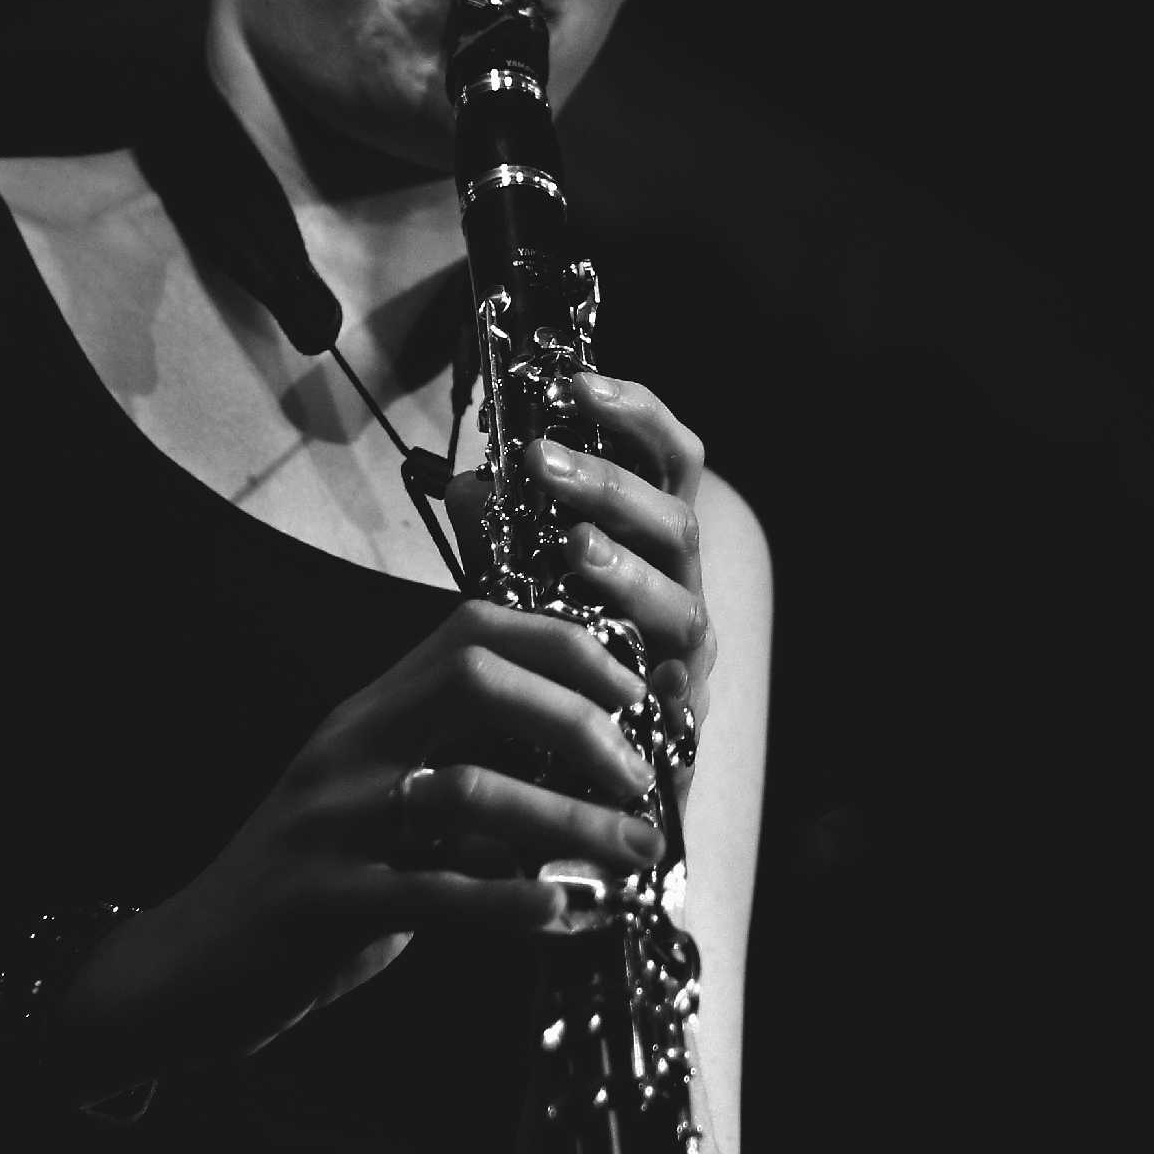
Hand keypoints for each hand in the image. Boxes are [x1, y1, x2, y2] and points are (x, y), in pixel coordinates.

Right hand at [60, 598, 660, 1078]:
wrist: (188, 965)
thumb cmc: (309, 888)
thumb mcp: (383, 813)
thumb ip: (467, 785)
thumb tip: (587, 780)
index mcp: (367, 715)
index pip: (470, 631)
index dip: (562, 646)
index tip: (631, 691)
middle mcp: (347, 750)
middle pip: (477, 683)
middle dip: (577, 720)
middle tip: (637, 777)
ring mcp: (330, 823)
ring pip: (469, 793)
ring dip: (569, 823)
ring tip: (635, 855)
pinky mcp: (321, 901)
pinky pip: (434, 893)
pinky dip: (511, 901)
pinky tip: (564, 912)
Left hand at [531, 372, 721, 742]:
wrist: (579, 769)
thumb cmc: (558, 654)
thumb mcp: (518, 582)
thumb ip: (498, 536)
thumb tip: (469, 483)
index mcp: (651, 541)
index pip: (668, 459)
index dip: (636, 415)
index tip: (578, 383)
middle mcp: (679, 589)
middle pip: (676, 521)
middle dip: (611, 486)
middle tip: (540, 461)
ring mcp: (684, 656)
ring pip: (682, 605)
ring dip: (628, 572)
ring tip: (574, 548)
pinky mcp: (680, 723)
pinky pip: (681, 700)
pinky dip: (665, 685)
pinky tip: (643, 675)